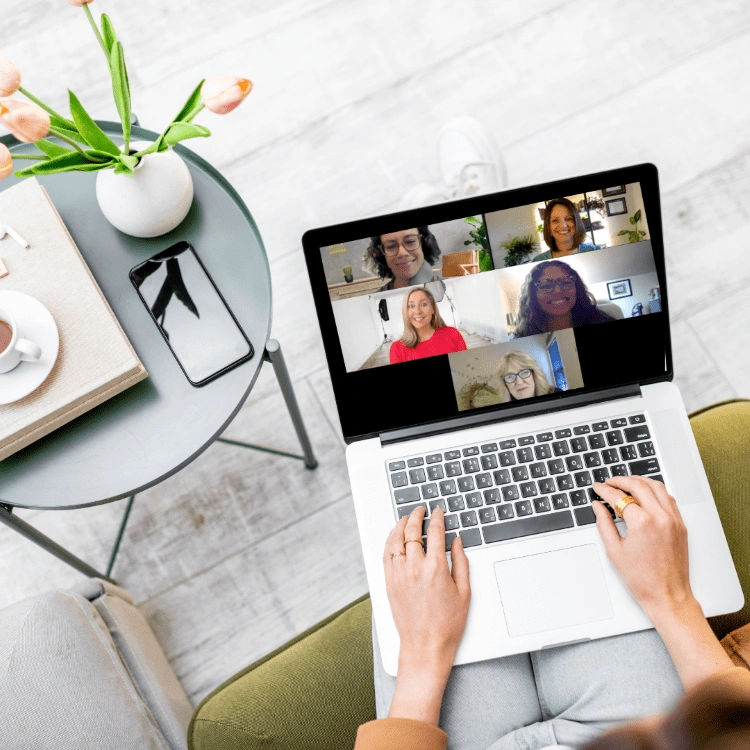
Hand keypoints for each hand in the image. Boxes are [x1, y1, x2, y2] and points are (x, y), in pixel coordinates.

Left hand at [383, 506, 469, 723]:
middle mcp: (414, 568)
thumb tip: (456, 542)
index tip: (439, 512)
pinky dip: (389, 541)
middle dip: (416, 516)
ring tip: (406, 519)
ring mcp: (399, 575)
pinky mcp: (389, 583)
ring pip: (395, 540)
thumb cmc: (447, 624)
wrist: (425, 647)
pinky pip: (386, 555)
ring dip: (400, 525)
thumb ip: (461, 562)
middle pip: (411, 531)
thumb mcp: (464, 592)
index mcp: (435, 568)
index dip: (437, 518)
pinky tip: (394, 537)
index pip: (434, 532)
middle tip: (420, 510)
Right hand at [592, 475, 691, 616]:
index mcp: (642, 523)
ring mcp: (673, 520)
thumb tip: (598, 506)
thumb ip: (604, 523)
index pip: (619, 497)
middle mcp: (660, 517)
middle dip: (621, 480)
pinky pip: (668, 498)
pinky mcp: (680, 525)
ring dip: (640, 481)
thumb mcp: (614, 550)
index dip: (605, 490)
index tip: (598, 487)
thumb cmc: (643, 579)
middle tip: (609, 482)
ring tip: (626, 483)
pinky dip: (655, 490)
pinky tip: (646, 493)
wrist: (667, 596)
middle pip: (639, 485)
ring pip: (657, 487)